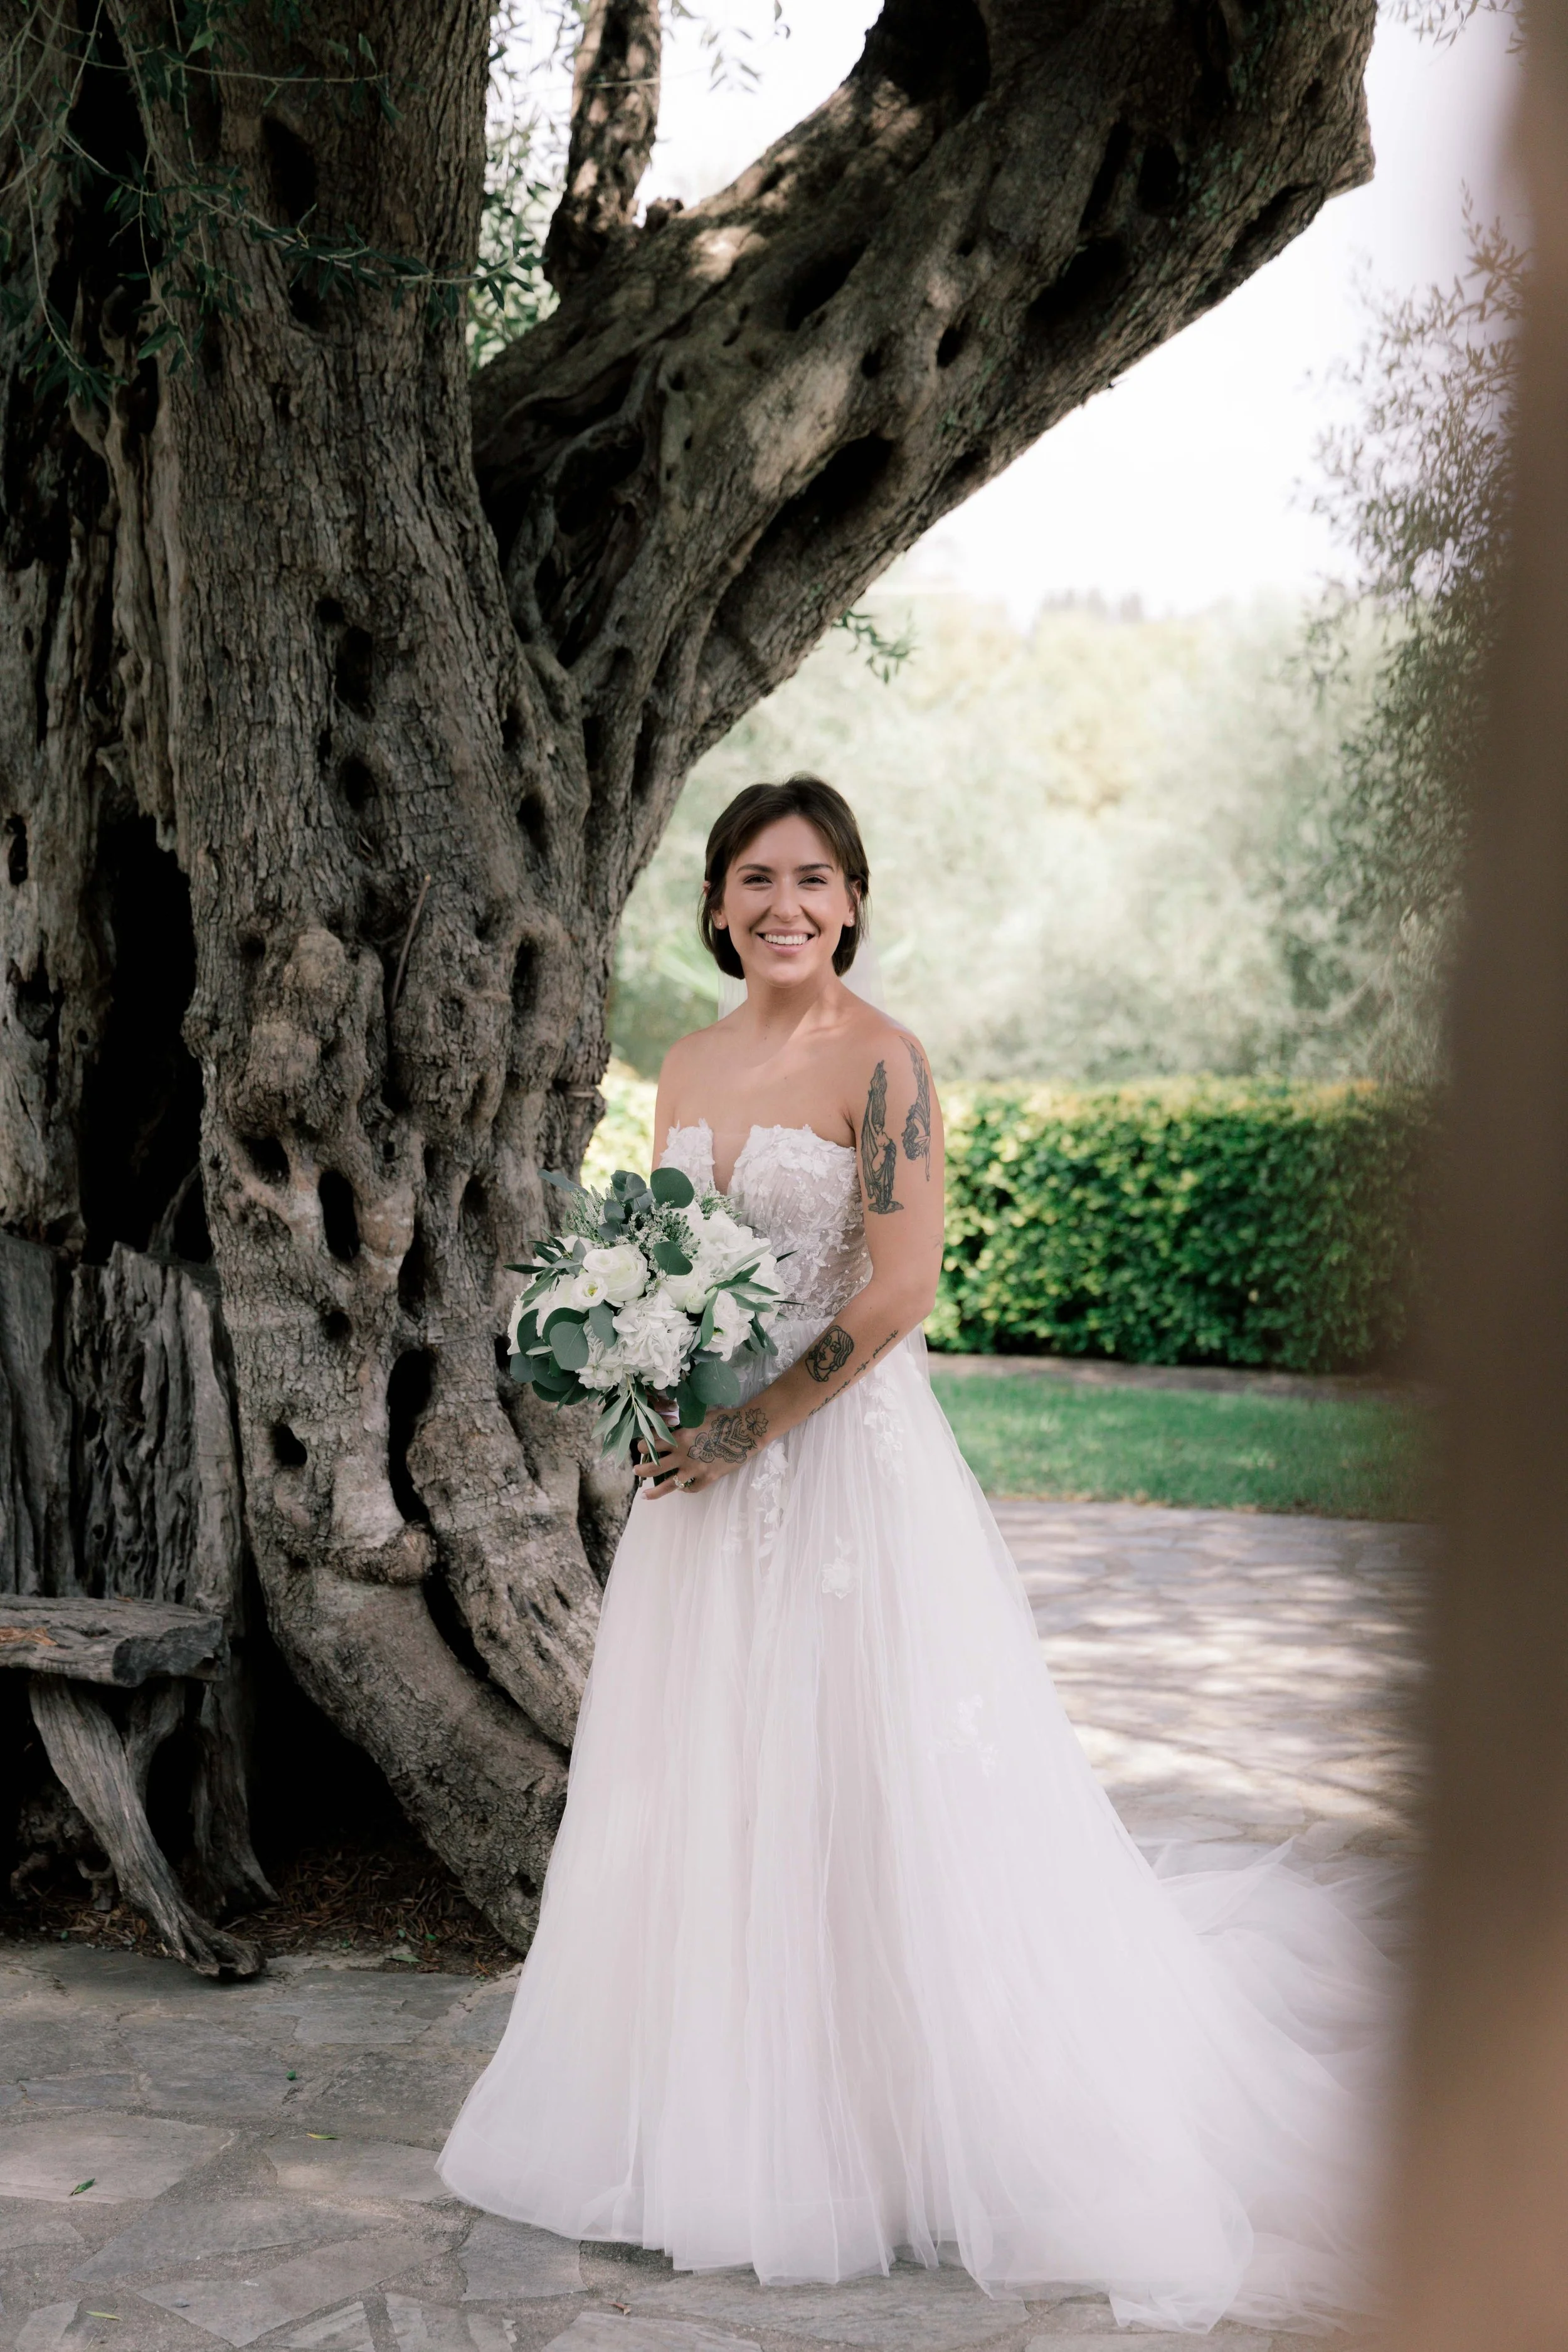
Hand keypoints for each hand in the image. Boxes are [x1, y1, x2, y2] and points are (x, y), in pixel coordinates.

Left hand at [632, 1403, 768, 1497]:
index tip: (640, 1449)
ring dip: (654, 1491)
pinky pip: (691, 1488)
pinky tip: (682, 1488)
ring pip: (669, 1484)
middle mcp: (683, 1455)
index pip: (653, 1444)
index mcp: (680, 1437)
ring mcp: (695, 1469)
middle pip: (654, 1467)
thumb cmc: (723, 1418)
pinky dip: (685, 1489)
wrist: (746, 1431)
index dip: (643, 1447)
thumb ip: (683, 1426)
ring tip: (644, 1496)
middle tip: (636, 1471)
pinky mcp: (708, 1478)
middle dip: (642, 1470)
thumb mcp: (698, 1417)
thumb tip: (671, 1429)